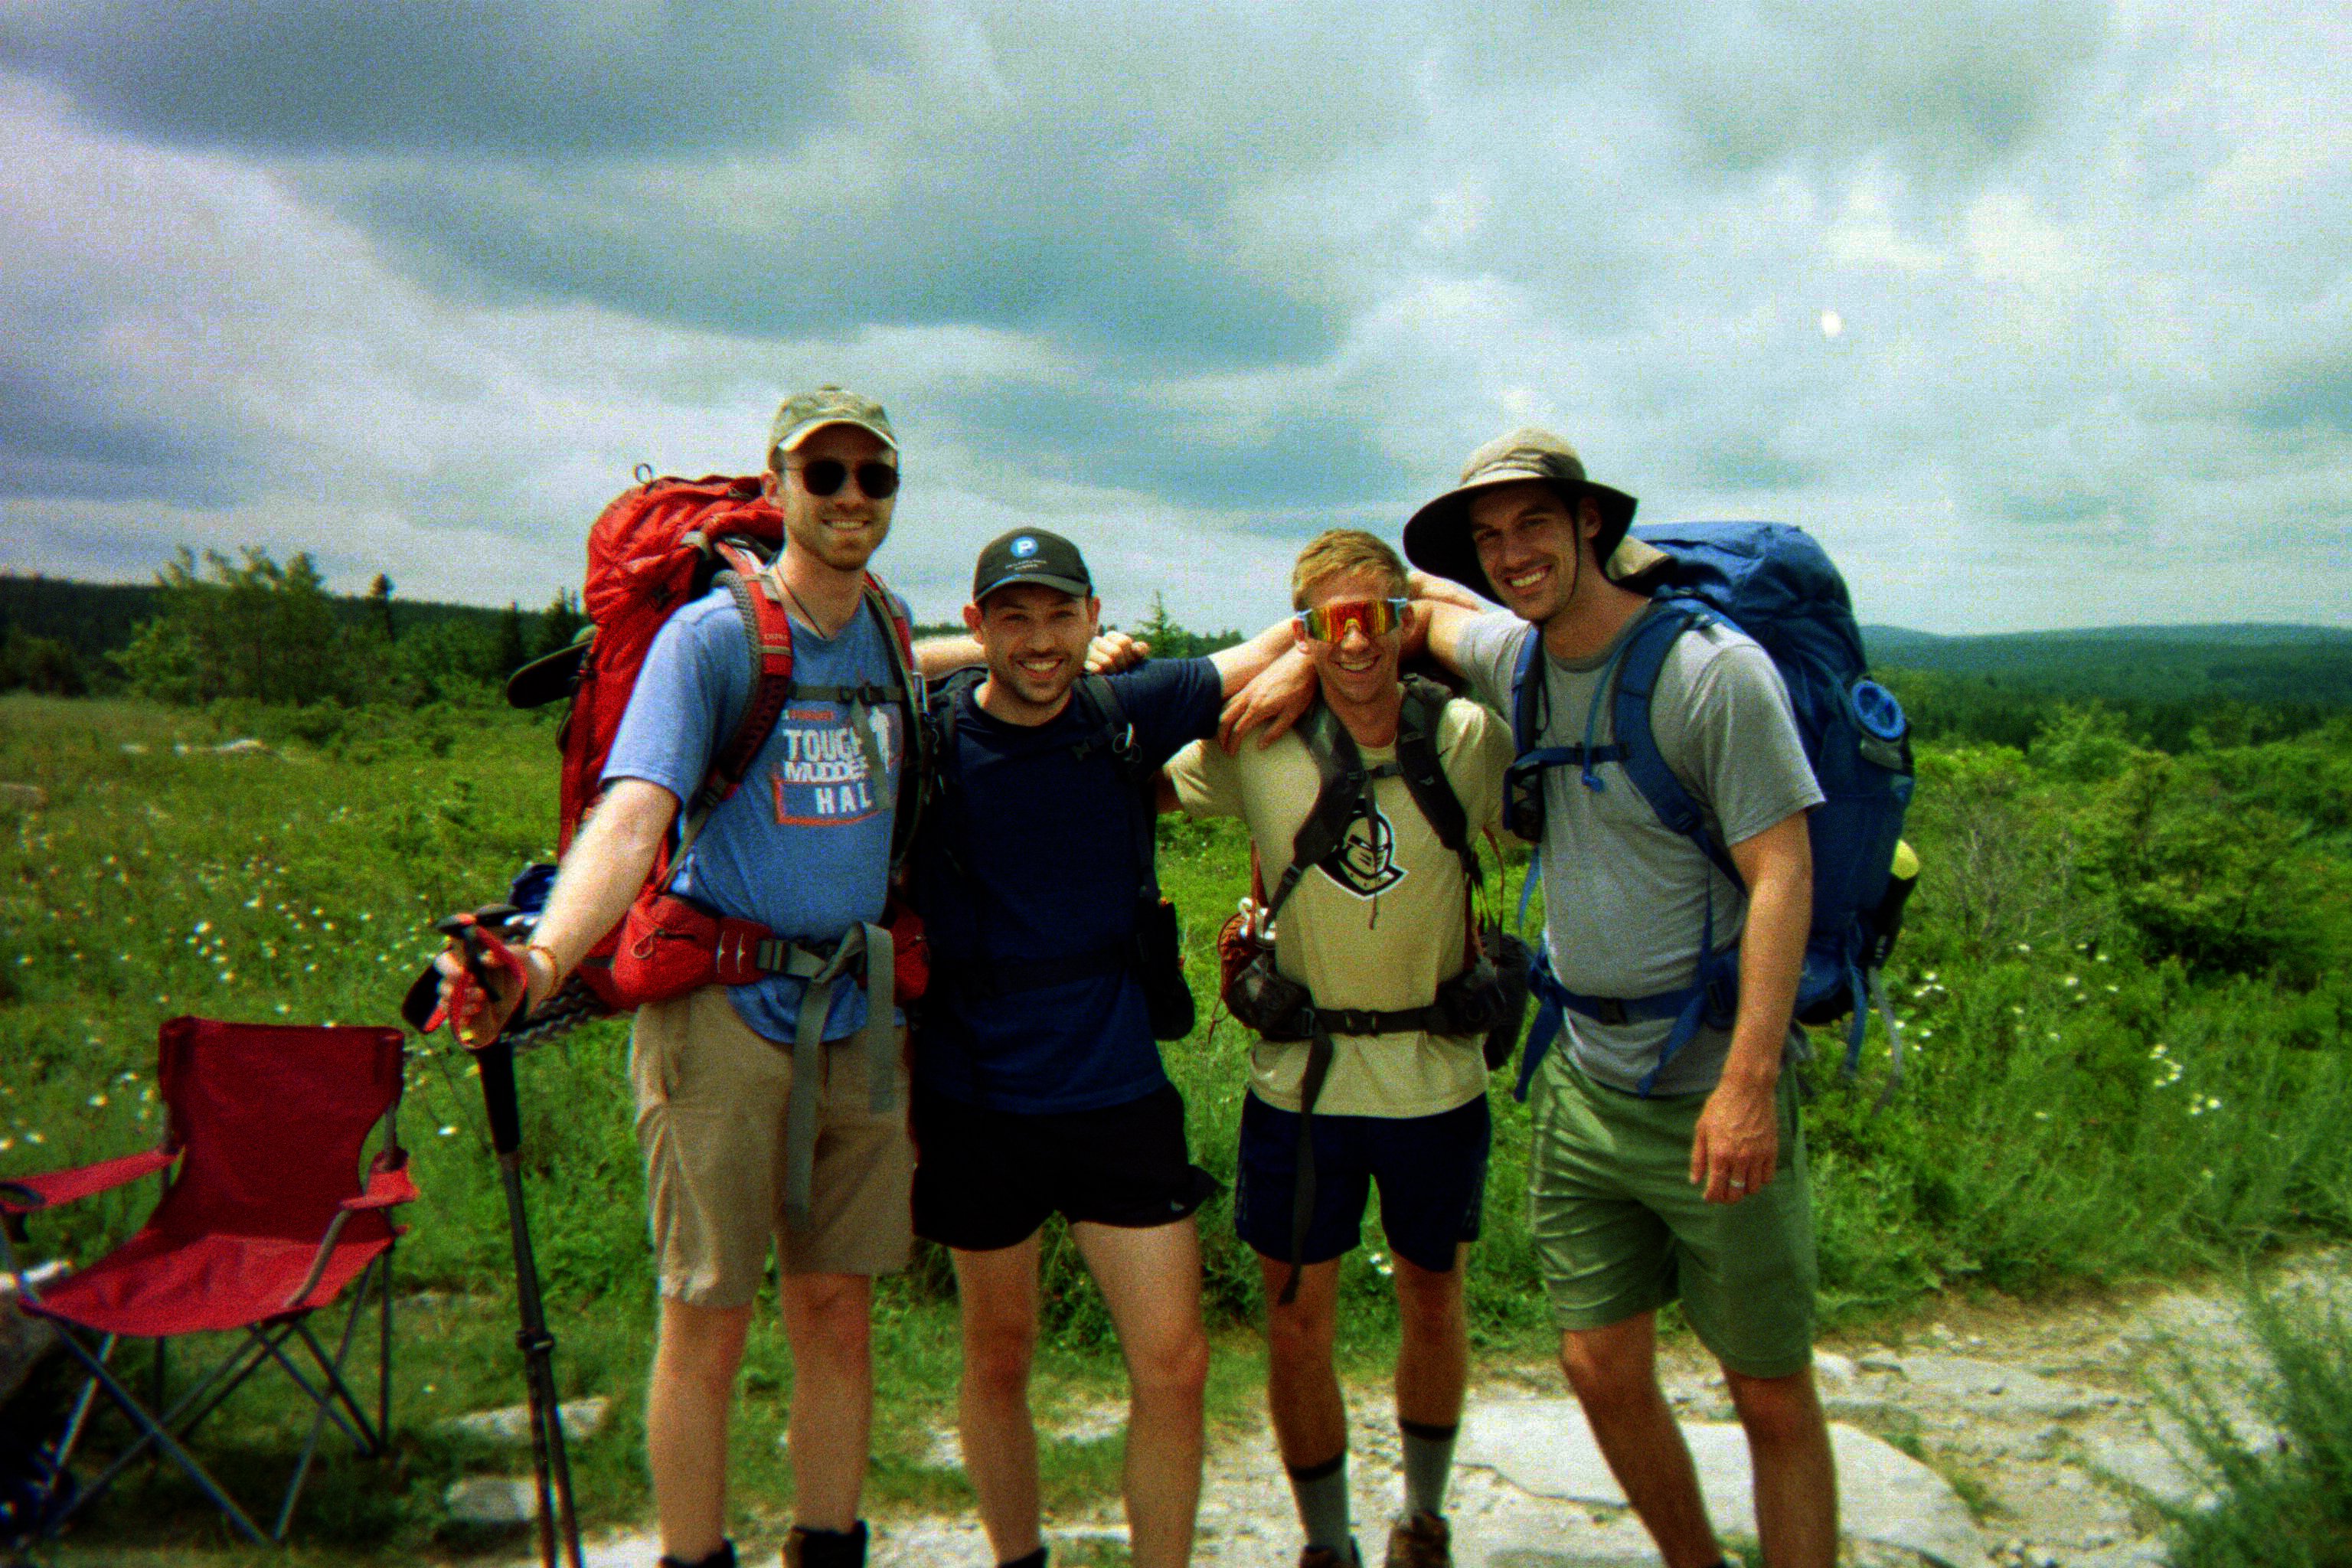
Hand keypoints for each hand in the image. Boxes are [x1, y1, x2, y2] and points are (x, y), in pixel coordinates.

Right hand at [431, 933, 535, 1049]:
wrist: (534, 982)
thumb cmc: (523, 963)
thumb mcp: (520, 954)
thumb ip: (506, 953)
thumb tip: (485, 959)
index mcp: (465, 960)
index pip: (444, 962)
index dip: (449, 969)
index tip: (464, 974)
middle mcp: (459, 979)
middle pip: (443, 985)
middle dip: (456, 991)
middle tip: (481, 993)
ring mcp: (462, 997)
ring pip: (446, 1003)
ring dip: (460, 1006)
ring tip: (479, 1006)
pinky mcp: (469, 1013)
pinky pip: (455, 1018)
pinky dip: (459, 1019)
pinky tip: (470, 1020)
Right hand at [1086, 629, 1149, 673]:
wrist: (1102, 675)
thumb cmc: (1122, 663)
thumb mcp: (1134, 655)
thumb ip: (1141, 649)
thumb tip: (1136, 648)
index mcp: (1111, 636)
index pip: (1124, 642)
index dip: (1130, 655)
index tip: (1130, 663)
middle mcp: (1098, 641)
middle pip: (1115, 652)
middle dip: (1122, 665)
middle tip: (1122, 671)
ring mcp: (1088, 652)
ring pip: (1106, 661)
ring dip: (1113, 671)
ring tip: (1113, 673)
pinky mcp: (1083, 663)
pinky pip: (1094, 668)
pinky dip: (1101, 673)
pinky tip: (1103, 674)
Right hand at [1218, 647, 1315, 752]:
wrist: (1302, 662)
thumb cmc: (1301, 688)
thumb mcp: (1292, 713)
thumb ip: (1275, 731)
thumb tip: (1260, 746)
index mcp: (1258, 707)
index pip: (1238, 729)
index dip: (1232, 743)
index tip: (1231, 754)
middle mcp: (1248, 697)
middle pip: (1225, 718)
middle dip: (1221, 735)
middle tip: (1223, 747)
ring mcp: (1248, 688)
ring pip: (1226, 707)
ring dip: (1221, 722)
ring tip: (1223, 734)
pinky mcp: (1252, 683)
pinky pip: (1232, 699)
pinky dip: (1226, 710)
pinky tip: (1231, 715)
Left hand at [1689, 1072, 1778, 1203]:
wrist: (1748, 1088)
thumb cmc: (1721, 1106)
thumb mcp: (1702, 1129)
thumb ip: (1698, 1157)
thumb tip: (1695, 1181)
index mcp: (1719, 1154)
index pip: (1716, 1189)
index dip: (1711, 1198)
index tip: (1708, 1197)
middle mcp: (1740, 1159)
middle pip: (1736, 1194)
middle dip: (1727, 1198)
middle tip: (1722, 1193)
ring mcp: (1758, 1156)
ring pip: (1753, 1188)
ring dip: (1743, 1190)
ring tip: (1736, 1182)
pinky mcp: (1771, 1151)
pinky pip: (1768, 1177)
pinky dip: (1760, 1180)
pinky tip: (1751, 1173)